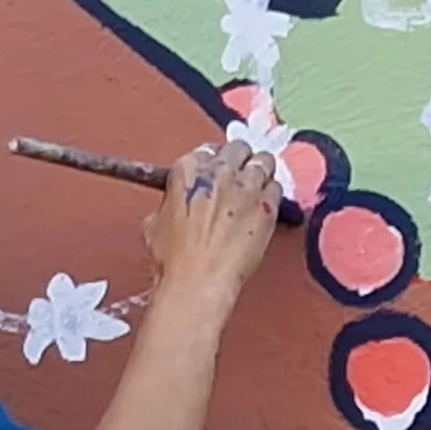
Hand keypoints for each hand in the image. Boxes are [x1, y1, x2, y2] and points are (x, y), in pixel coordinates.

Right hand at [143, 138, 280, 307]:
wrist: (198, 280)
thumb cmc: (173, 259)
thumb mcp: (154, 223)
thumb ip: (170, 202)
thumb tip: (176, 203)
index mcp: (187, 170)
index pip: (206, 150)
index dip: (213, 162)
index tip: (216, 172)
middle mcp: (219, 171)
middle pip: (238, 149)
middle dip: (239, 159)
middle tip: (239, 174)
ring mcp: (246, 186)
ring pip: (263, 161)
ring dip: (260, 170)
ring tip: (257, 184)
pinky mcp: (267, 206)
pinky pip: (276, 187)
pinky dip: (271, 193)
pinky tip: (263, 206)